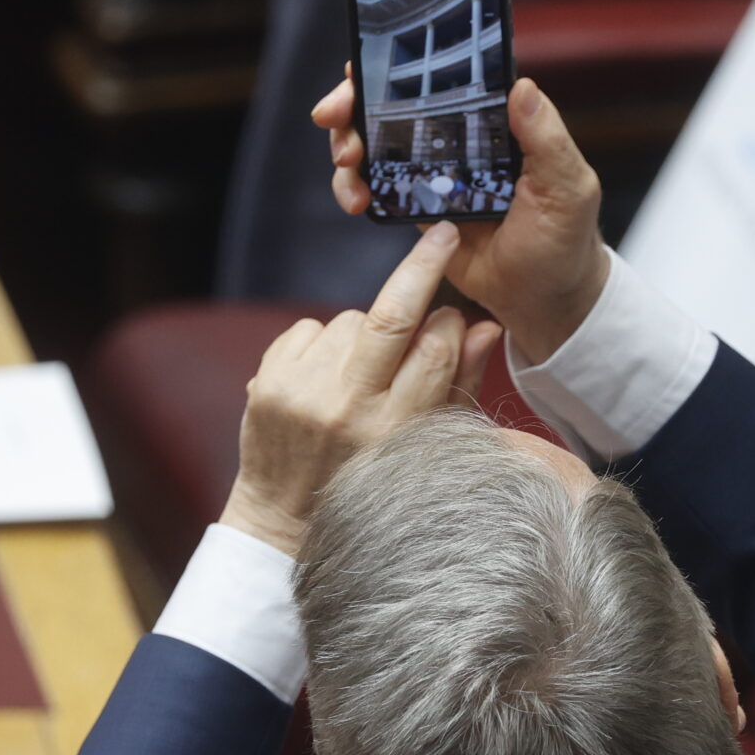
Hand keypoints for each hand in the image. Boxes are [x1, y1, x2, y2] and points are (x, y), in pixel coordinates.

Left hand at [219, 223, 503, 555]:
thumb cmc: (368, 481)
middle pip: (392, 316)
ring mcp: (302, 393)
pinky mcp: (269, 382)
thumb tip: (486, 325)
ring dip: (363, 333)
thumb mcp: (424, 442)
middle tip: (443, 236)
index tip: (454, 315)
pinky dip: (322, 342)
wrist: (285, 519)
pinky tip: (322, 377)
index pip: (435, 349)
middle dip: (422, 267)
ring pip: (351, 319)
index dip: (449, 324)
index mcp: (395, 430)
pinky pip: (310, 327)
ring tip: (355, 377)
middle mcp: (348, 409)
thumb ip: (458, 383)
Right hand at [315, 72, 610, 359]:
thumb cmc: (565, 241)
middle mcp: (459, 138)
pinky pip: (374, 187)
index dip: (395, 66)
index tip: (360, 70)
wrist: (543, 302)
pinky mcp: (416, 207)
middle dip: (352, 105)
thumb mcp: (568, 187)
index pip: (441, 78)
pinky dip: (353, 187)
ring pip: (375, 143)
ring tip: (346, 168)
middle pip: (393, 105)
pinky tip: (355, 201)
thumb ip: (547, 139)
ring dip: (347, 147)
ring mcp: (433, 172)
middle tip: (333, 117)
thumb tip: (522, 86)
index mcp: (494, 122)